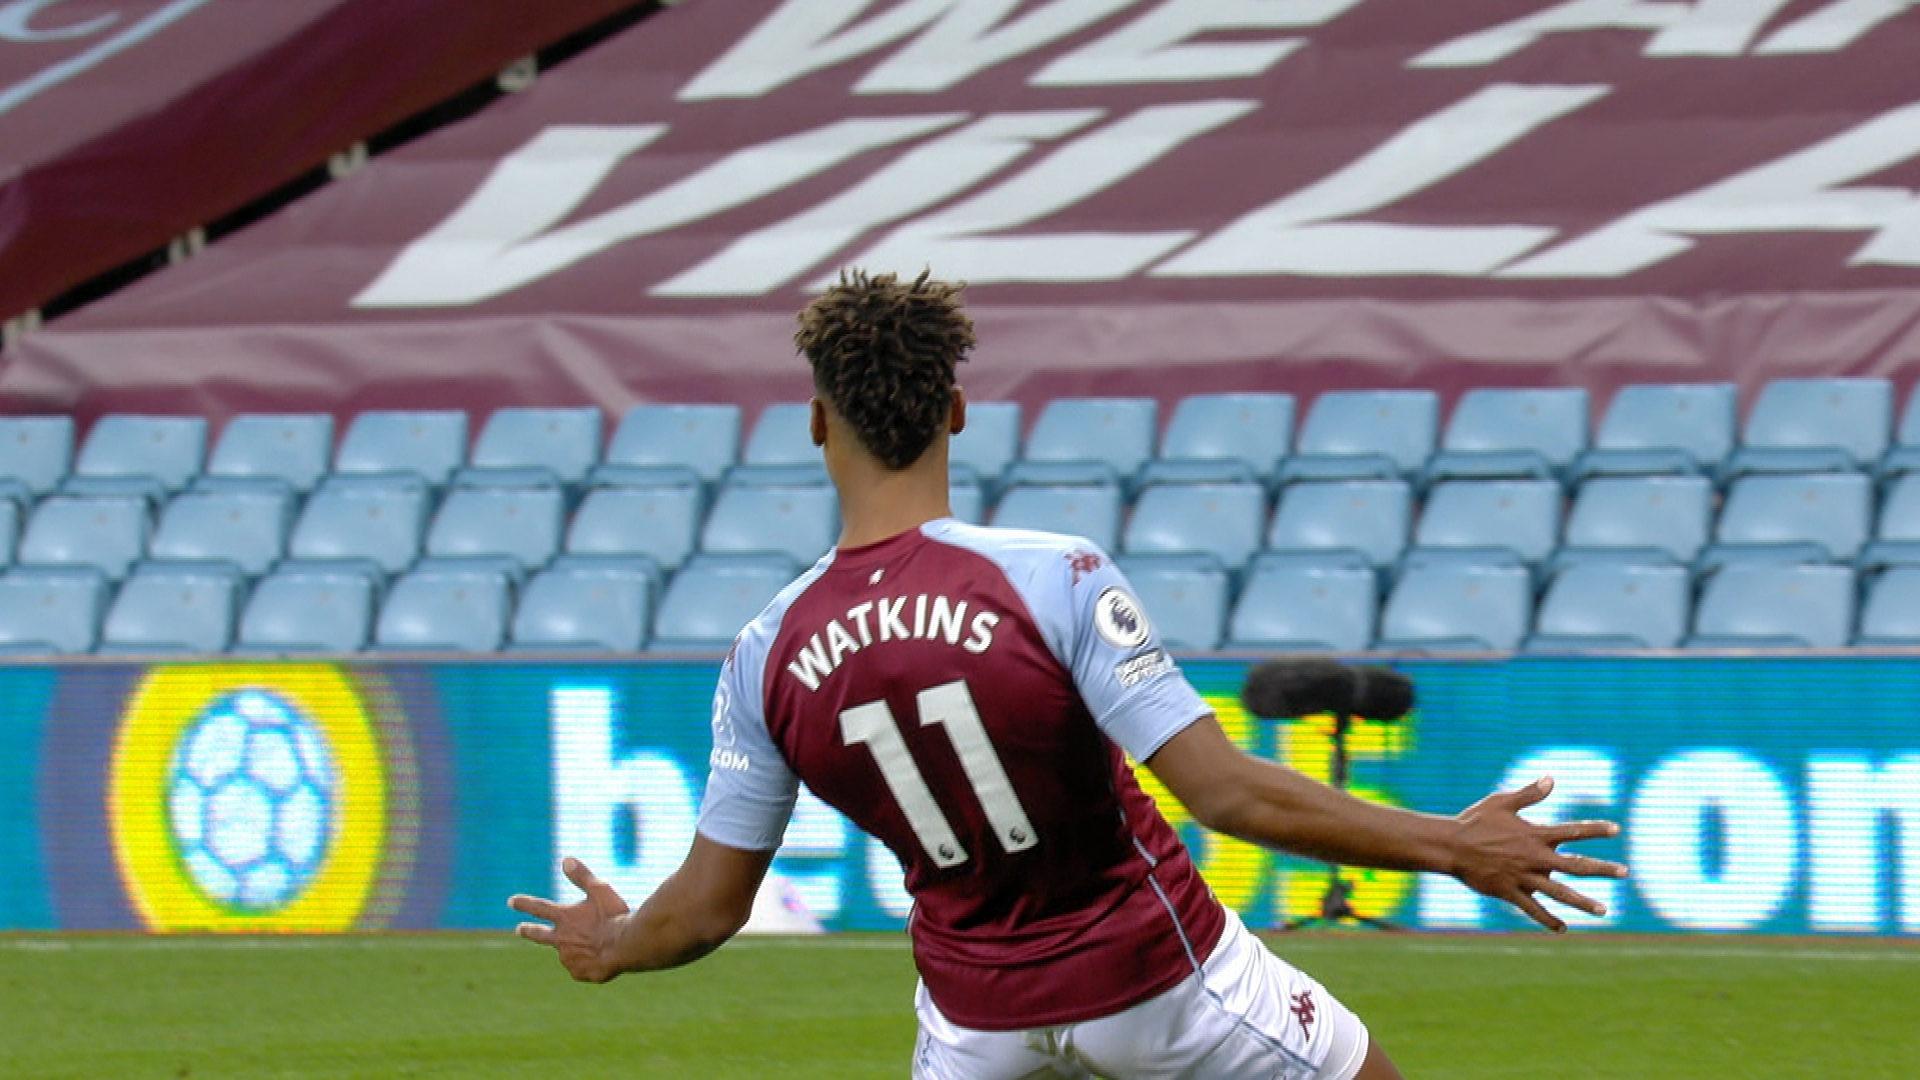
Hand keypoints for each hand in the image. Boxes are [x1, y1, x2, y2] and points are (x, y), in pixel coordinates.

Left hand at [508, 857, 631, 982]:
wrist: (627, 946)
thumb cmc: (614, 916)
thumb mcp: (600, 891)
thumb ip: (582, 876)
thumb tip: (565, 860)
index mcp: (564, 917)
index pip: (539, 908)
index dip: (524, 904)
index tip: (510, 901)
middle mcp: (561, 939)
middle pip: (539, 935)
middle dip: (528, 930)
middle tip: (519, 929)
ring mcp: (568, 958)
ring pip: (567, 951)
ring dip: (574, 946)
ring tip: (598, 944)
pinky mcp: (579, 972)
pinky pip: (581, 967)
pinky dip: (588, 962)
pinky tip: (601, 958)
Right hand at [1450, 776, 1629, 932]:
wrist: (1451, 847)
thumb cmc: (1476, 821)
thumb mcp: (1502, 802)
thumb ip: (1529, 794)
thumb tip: (1551, 779)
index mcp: (1535, 835)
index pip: (1572, 831)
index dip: (1595, 829)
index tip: (1616, 829)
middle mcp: (1534, 858)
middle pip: (1575, 866)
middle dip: (1602, 869)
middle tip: (1624, 872)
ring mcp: (1523, 877)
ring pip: (1559, 893)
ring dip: (1583, 902)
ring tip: (1604, 910)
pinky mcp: (1510, 892)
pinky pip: (1533, 909)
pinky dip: (1548, 919)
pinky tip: (1562, 928)